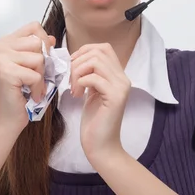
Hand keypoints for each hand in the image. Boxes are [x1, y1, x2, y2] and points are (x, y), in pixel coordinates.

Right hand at [0, 21, 55, 134]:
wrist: (9, 118)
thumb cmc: (21, 94)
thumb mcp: (32, 67)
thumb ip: (40, 51)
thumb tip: (52, 38)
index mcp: (5, 42)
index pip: (34, 27)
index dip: (44, 42)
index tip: (41, 60)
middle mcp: (0, 47)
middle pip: (38, 43)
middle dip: (43, 63)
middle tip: (34, 77)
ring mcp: (1, 58)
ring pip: (38, 58)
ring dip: (40, 76)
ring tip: (31, 86)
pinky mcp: (6, 72)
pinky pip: (36, 75)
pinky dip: (38, 88)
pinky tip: (30, 94)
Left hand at [70, 43, 130, 166]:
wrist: (101, 146)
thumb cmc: (94, 121)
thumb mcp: (91, 92)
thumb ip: (90, 75)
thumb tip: (75, 58)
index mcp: (118, 76)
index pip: (103, 48)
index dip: (84, 51)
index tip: (72, 67)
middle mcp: (123, 79)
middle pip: (98, 52)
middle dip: (77, 62)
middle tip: (71, 81)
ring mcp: (121, 87)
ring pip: (96, 61)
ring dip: (78, 72)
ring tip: (74, 89)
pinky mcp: (115, 97)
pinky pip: (94, 77)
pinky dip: (80, 82)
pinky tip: (77, 95)